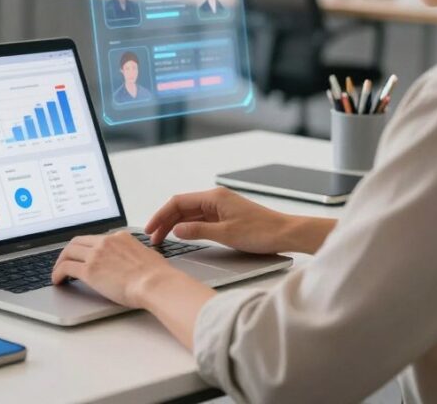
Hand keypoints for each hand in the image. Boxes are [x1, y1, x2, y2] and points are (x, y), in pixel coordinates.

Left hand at [50, 231, 181, 307]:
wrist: (156, 283)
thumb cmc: (157, 276)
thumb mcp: (146, 256)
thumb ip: (134, 255)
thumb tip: (133, 262)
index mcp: (119, 237)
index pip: (95, 239)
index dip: (85, 248)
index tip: (81, 255)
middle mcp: (106, 242)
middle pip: (77, 242)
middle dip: (68, 251)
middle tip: (64, 261)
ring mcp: (96, 255)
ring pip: (68, 252)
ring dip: (60, 262)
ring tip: (58, 272)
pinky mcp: (89, 270)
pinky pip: (65, 267)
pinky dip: (57, 273)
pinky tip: (58, 280)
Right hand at [145, 187, 334, 254]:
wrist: (286, 234)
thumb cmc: (262, 232)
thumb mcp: (226, 234)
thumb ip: (198, 230)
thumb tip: (176, 230)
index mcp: (214, 197)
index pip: (178, 202)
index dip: (161, 215)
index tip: (150, 228)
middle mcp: (215, 199)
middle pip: (182, 207)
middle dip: (165, 221)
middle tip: (153, 238)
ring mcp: (220, 207)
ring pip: (190, 214)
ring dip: (175, 225)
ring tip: (163, 239)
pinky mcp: (225, 216)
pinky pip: (200, 219)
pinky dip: (188, 227)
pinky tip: (182, 235)